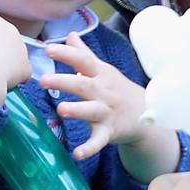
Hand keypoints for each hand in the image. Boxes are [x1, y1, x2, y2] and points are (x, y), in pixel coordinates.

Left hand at [41, 33, 152, 158]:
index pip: (83, 61)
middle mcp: (103, 92)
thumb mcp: (104, 69)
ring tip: (61, 109)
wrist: (146, 113)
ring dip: (77, 110)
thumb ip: (84, 53)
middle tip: (42, 80)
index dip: (67, 54)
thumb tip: (70, 34)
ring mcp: (106, 112)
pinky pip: (99, 140)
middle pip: (83, 85)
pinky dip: (89, 148)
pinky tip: (77, 154)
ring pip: (91, 111)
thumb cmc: (117, 88)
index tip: (48, 48)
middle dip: (64, 82)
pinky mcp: (109, 132)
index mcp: (100, 74)